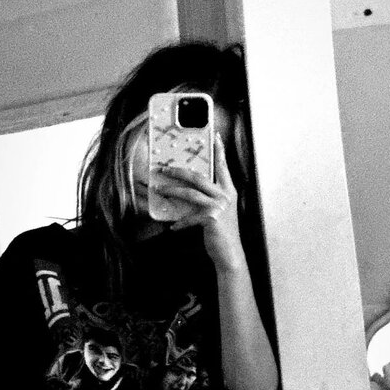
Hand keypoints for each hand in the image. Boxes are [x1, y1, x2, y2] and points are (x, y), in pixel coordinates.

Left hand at [151, 136, 245, 271]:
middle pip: (198, 177)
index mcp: (229, 191)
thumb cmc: (223, 232)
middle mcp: (225, 195)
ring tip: (159, 189)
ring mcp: (219, 206)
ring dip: (172, 190)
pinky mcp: (211, 218)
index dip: (219, 150)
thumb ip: (211, 198)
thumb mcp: (220, 211)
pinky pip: (189, 216)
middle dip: (178, 171)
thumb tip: (191, 189)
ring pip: (190, 193)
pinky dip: (179, 222)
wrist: (230, 253)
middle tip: (164, 168)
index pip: (223, 166)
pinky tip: (172, 227)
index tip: (215, 136)